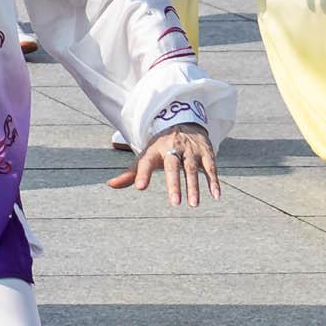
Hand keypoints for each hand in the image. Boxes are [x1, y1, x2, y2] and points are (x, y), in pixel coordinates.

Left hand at [107, 123, 221, 205]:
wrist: (183, 121)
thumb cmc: (160, 146)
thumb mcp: (146, 155)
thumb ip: (131, 173)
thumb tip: (110, 185)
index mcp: (154, 150)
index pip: (146, 162)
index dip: (142, 174)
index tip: (139, 187)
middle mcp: (172, 149)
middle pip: (172, 167)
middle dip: (173, 184)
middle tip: (174, 204)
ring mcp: (190, 151)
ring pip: (191, 169)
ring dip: (193, 187)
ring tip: (192, 205)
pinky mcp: (206, 153)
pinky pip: (210, 168)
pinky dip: (213, 182)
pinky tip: (216, 196)